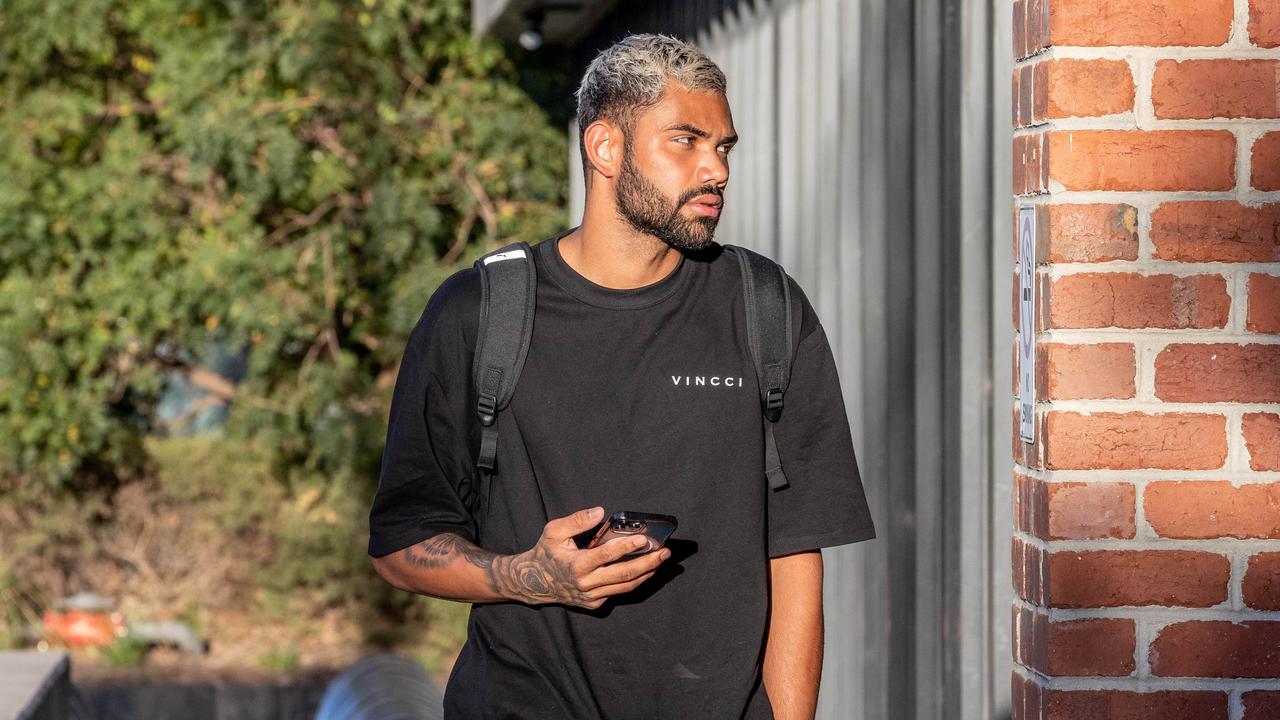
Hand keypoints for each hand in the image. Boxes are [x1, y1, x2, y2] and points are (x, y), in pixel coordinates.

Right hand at [493, 507, 670, 608]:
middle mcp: (586, 584)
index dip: (626, 547)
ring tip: (661, 559)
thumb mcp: (554, 531)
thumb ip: (576, 520)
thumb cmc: (546, 553)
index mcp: (576, 565)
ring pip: (626, 586)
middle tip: (664, 551)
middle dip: (648, 562)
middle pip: (624, 574)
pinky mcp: (596, 603)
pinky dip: (635, 580)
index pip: (606, 555)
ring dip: (647, 572)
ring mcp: (592, 596)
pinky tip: (647, 569)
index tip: (642, 538)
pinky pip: (620, 591)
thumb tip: (600, 512)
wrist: (535, 582)